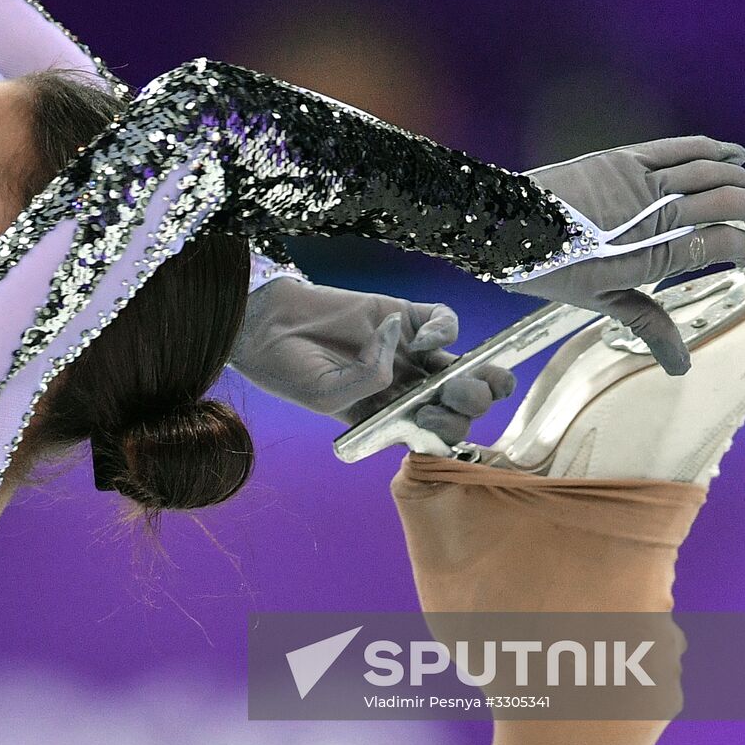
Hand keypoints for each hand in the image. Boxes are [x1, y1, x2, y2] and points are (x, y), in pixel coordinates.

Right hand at [228, 278, 514, 440]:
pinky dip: (444, 329)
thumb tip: (402, 345)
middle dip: (471, 403)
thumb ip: (368, 381)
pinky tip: (421, 338)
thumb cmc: (288, 369)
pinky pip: (443, 320)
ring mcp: (407, 350)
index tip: (429, 421)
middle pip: (460, 400)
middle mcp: (404, 385)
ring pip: (466, 362)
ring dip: (479, 372)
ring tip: (458, 375)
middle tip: (452, 396)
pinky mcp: (403, 314)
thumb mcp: (327, 396)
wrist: (265, 324)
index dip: (449, 430)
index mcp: (388, 416)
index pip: (437, 430)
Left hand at [514, 135, 744, 374]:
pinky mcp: (624, 158)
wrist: (501, 227)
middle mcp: (656, 215)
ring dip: (741, 178)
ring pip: (713, 170)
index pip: (725, 244)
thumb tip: (680, 367)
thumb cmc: (549, 269)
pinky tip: (732, 152)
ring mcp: (641, 182)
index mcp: (654, 256)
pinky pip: (681, 147)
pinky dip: (713, 147)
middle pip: (731, 201)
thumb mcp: (600, 302)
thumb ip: (647, 323)